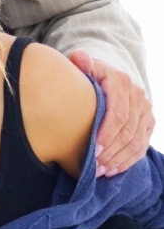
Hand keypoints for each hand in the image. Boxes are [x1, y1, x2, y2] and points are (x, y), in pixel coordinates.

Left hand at [71, 50, 154, 175]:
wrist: (108, 76)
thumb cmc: (89, 74)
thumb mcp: (84, 66)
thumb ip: (80, 62)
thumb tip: (79, 57)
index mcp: (122, 83)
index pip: (119, 115)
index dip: (107, 134)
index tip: (93, 150)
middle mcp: (139, 97)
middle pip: (128, 132)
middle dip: (111, 152)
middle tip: (93, 167)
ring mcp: (146, 111)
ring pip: (137, 142)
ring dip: (119, 160)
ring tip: (100, 171)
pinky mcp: (149, 123)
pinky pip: (142, 146)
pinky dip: (128, 160)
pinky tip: (113, 170)